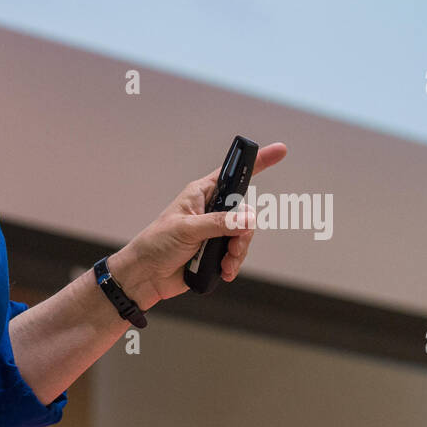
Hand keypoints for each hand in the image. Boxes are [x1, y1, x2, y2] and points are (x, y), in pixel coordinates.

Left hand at [109, 142, 287, 309]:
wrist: (146, 276)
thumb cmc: (156, 244)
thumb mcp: (186, 230)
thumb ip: (218, 223)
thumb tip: (247, 219)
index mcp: (201, 193)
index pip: (233, 172)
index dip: (257, 160)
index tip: (280, 150)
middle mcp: (210, 209)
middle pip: (245, 212)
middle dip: (244, 233)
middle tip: (232, 248)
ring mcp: (214, 230)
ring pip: (243, 235)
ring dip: (238, 252)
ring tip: (225, 265)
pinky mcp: (215, 250)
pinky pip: (237, 253)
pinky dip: (234, 264)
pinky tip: (224, 272)